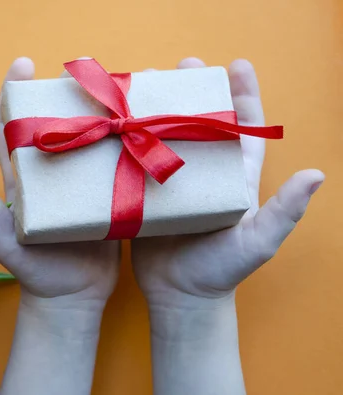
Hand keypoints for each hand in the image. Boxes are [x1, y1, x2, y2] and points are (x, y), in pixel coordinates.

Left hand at [0, 57, 119, 309]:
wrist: (71, 297)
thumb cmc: (35, 273)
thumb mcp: (7, 244)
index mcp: (22, 181)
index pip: (11, 129)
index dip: (12, 96)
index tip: (23, 65)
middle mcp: (47, 175)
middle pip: (51, 125)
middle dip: (60, 94)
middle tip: (80, 74)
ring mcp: (74, 185)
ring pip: (82, 140)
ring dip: (94, 115)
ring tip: (113, 94)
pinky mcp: (101, 196)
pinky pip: (109, 163)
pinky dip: (118, 144)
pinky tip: (134, 129)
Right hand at [132, 57, 323, 306]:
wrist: (181, 294)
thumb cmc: (223, 269)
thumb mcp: (259, 241)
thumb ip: (285, 210)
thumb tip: (316, 174)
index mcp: (235, 177)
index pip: (243, 128)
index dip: (242, 95)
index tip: (235, 66)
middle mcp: (206, 173)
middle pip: (201, 122)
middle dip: (195, 91)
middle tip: (181, 67)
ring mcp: (175, 181)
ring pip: (168, 135)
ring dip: (159, 109)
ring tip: (145, 87)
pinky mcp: (148, 193)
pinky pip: (141, 159)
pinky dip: (133, 139)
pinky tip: (121, 124)